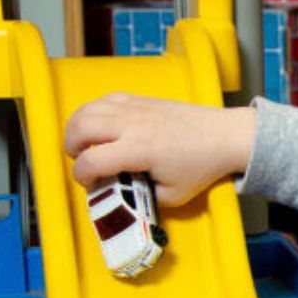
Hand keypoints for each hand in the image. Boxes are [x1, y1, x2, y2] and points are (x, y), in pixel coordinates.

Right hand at [64, 93, 254, 206]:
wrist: (226, 136)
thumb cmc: (203, 164)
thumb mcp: (171, 196)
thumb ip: (140, 198)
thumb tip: (118, 194)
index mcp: (139, 149)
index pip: (90, 161)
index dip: (82, 177)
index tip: (92, 184)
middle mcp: (133, 124)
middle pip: (79, 128)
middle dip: (71, 148)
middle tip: (83, 162)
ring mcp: (136, 107)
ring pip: (87, 109)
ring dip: (78, 128)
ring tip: (87, 144)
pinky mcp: (141, 99)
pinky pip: (105, 99)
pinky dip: (94, 112)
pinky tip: (102, 127)